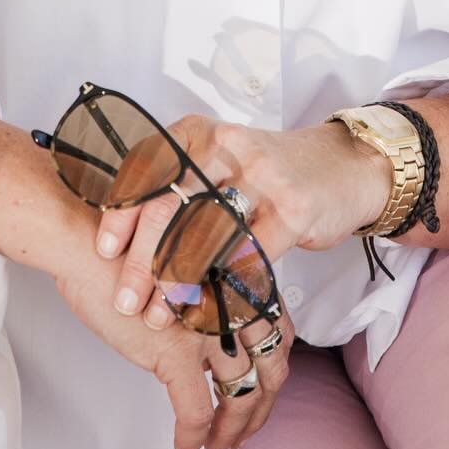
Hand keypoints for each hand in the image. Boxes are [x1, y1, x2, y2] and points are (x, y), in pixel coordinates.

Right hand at [51, 220, 291, 448]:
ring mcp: (210, 329)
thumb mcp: (183, 277)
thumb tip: (206, 352)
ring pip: (240, 397)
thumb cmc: (125, 259)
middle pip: (269, 370)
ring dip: (231, 432)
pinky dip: (193, 438)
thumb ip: (205, 308)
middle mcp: (234, 305)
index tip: (262, 393)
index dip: (273, 372)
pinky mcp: (178, 352)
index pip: (278, 335)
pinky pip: (196, 412)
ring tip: (217, 448)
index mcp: (237, 283)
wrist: (89, 251)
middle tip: (245, 432)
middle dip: (260, 409)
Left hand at [89, 113, 389, 448]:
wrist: (345, 166)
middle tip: (126, 301)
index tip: (104, 251)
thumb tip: (118, 229)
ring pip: (206, 236)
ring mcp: (264, 177)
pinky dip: (224, 290)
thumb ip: (177, 184)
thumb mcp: (221, 160)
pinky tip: (207, 313)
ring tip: (159, 317)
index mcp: (202, 132)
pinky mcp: (294, 211)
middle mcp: (229, 146)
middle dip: (143, 260)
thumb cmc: (270, 171)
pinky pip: (249, 258)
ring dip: (177, 284)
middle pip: (172, 206)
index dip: (121, 211)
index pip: (149, 169)